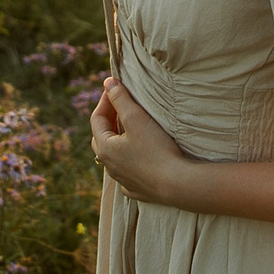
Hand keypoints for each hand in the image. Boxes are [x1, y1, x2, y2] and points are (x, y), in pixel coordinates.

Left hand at [90, 76, 191, 203]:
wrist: (176, 184)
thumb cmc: (156, 150)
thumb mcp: (136, 118)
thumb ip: (120, 98)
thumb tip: (108, 83)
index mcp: (105, 148)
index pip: (96, 119)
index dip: (105, 100)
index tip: (115, 87)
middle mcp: (109, 166)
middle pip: (102, 138)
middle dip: (109, 120)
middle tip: (120, 106)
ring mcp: (122, 180)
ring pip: (114, 157)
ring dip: (119, 141)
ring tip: (130, 129)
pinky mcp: (137, 190)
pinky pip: (127, 173)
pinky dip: (129, 161)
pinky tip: (138, 158)